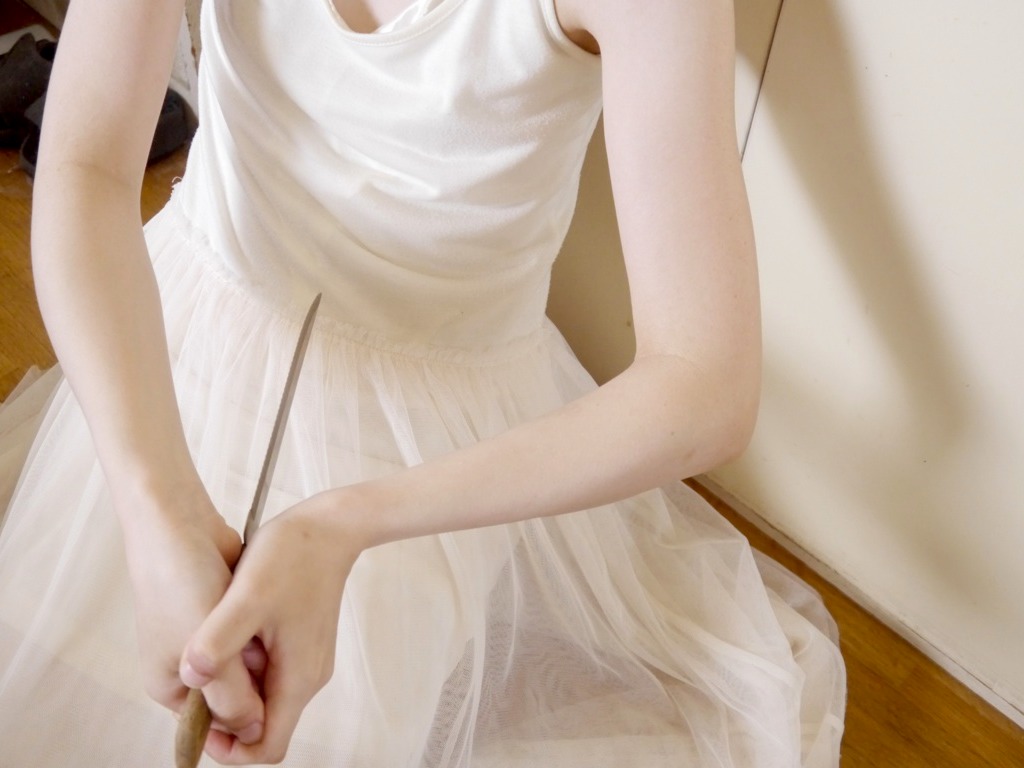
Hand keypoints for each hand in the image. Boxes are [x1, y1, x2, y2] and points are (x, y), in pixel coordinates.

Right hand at [119, 481, 266, 744]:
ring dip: (262, 654)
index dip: (249, 721)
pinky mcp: (222, 621)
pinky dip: (260, 631)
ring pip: (248, 668)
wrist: (177, 522)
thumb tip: (254, 734)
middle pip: (237, 698)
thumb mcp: (209, 650)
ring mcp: (205, 646)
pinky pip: (250, 640)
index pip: (216, 729)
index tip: (278, 690)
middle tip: (270, 646)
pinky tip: (266, 610)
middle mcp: (186, 673)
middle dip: (259, 680)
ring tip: (267, 624)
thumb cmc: (180, 581)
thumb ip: (232, 697)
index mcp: (171, 689)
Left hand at [179, 491, 360, 763]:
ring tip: (211, 647)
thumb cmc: (294, 556)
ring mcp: (307, 659)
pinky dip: (245, 663)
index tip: (200, 721)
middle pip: (263, 725)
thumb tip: (191, 680)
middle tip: (198, 676)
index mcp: (297, 679)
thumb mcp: (247, 598)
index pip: (266, 747)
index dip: (229, 748)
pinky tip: (230, 628)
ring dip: (233, 684)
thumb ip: (217, 642)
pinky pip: (269, 670)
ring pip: (263, 696)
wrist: (330, 524)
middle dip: (225, 714)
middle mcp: (307, 677)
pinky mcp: (302, 642)